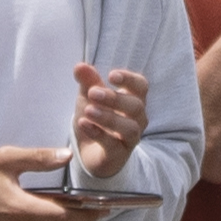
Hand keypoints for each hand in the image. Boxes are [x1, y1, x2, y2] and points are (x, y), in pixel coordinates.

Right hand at [0, 145, 120, 220]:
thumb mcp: (6, 159)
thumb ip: (38, 158)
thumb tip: (67, 156)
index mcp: (21, 209)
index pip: (65, 215)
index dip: (88, 212)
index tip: (105, 206)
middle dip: (83, 219)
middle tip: (98, 209)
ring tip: (77, 209)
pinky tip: (47, 216)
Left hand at [69, 62, 149, 181]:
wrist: (89, 151)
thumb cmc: (96, 118)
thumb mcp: (89, 97)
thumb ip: (87, 82)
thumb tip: (79, 66)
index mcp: (133, 100)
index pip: (141, 86)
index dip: (129, 80)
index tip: (111, 75)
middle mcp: (137, 119)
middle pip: (136, 106)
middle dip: (115, 98)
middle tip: (93, 92)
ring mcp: (130, 139)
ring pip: (129, 128)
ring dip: (108, 117)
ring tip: (88, 110)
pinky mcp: (118, 155)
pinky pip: (112, 144)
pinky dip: (98, 133)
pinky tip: (83, 124)